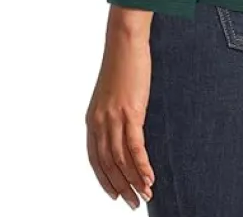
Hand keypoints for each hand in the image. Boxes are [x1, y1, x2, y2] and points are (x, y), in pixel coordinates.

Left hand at [86, 21, 155, 207]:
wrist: (124, 42)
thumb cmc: (122, 64)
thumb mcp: (111, 94)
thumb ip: (112, 114)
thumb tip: (123, 129)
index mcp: (93, 119)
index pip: (95, 159)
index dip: (104, 179)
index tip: (115, 194)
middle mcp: (100, 122)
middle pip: (108, 164)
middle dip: (121, 186)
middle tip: (133, 203)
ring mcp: (114, 118)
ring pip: (121, 160)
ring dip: (134, 181)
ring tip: (145, 195)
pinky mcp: (131, 112)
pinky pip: (135, 146)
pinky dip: (142, 165)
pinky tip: (150, 177)